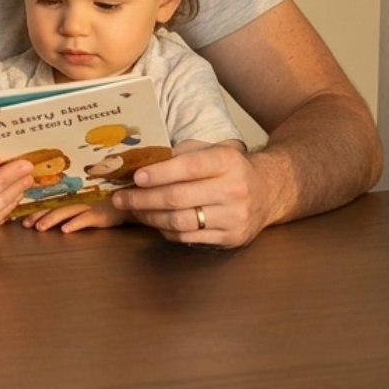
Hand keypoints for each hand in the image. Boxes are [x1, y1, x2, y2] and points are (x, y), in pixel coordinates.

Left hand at [21, 199, 125, 232]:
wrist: (130, 205)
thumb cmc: (106, 208)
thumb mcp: (87, 210)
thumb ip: (71, 213)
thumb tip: (53, 223)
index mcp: (72, 202)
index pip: (50, 207)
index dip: (35, 213)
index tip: (22, 222)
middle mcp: (77, 203)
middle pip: (54, 209)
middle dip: (38, 217)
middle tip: (25, 225)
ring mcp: (89, 208)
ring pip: (66, 213)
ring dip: (51, 220)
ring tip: (39, 228)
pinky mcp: (100, 215)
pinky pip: (85, 219)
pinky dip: (74, 224)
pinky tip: (65, 230)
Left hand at [110, 141, 267, 247]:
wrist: (268, 192)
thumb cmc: (229, 169)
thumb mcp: (211, 151)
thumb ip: (180, 154)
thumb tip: (139, 161)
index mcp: (227, 162)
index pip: (188, 167)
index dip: (159, 173)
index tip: (135, 177)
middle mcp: (234, 190)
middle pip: (178, 198)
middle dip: (142, 198)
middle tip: (120, 198)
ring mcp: (235, 217)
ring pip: (180, 221)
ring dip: (149, 217)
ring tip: (132, 210)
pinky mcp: (232, 238)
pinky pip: (188, 238)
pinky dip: (165, 230)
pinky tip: (154, 221)